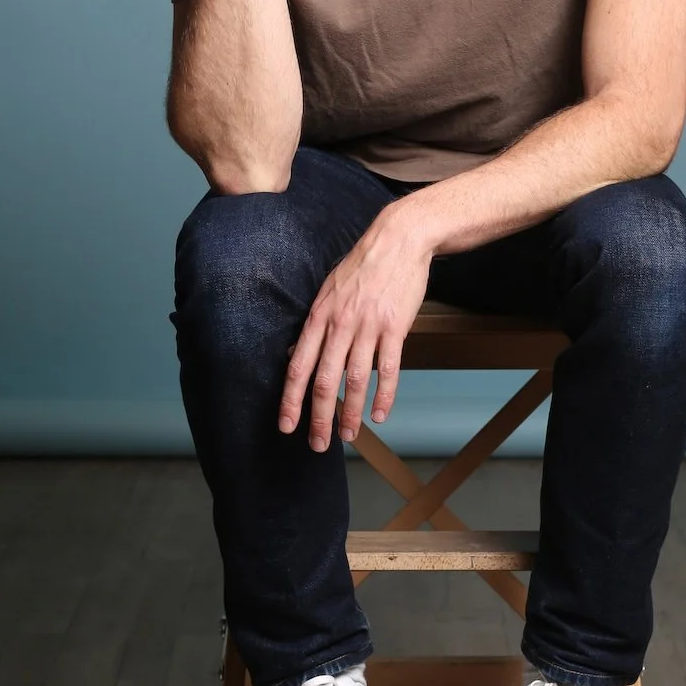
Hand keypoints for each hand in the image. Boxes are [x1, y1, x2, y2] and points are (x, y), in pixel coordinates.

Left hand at [278, 206, 432, 450]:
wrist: (398, 240)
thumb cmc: (362, 266)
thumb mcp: (329, 291)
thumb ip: (318, 325)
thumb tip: (302, 355)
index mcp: (319, 317)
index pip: (298, 367)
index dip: (291, 400)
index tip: (287, 426)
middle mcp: (339, 325)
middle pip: (323, 381)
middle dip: (318, 418)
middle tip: (317, 445)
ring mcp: (368, 327)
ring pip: (354, 380)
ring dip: (350, 413)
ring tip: (349, 436)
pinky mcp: (395, 328)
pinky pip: (388, 370)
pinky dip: (383, 396)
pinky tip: (378, 415)